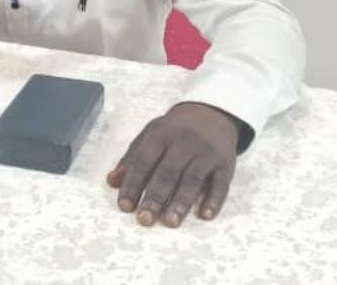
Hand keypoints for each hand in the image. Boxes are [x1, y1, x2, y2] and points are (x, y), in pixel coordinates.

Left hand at [106, 102, 238, 227]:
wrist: (210, 114)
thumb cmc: (174, 130)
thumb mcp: (150, 135)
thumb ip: (131, 158)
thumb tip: (112, 181)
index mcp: (160, 135)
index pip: (144, 160)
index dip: (133, 183)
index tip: (125, 205)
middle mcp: (183, 143)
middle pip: (167, 172)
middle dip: (155, 197)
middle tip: (145, 219)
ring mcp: (205, 153)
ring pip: (192, 179)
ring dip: (181, 202)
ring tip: (170, 222)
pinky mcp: (225, 163)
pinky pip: (220, 183)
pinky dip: (213, 199)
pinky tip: (205, 215)